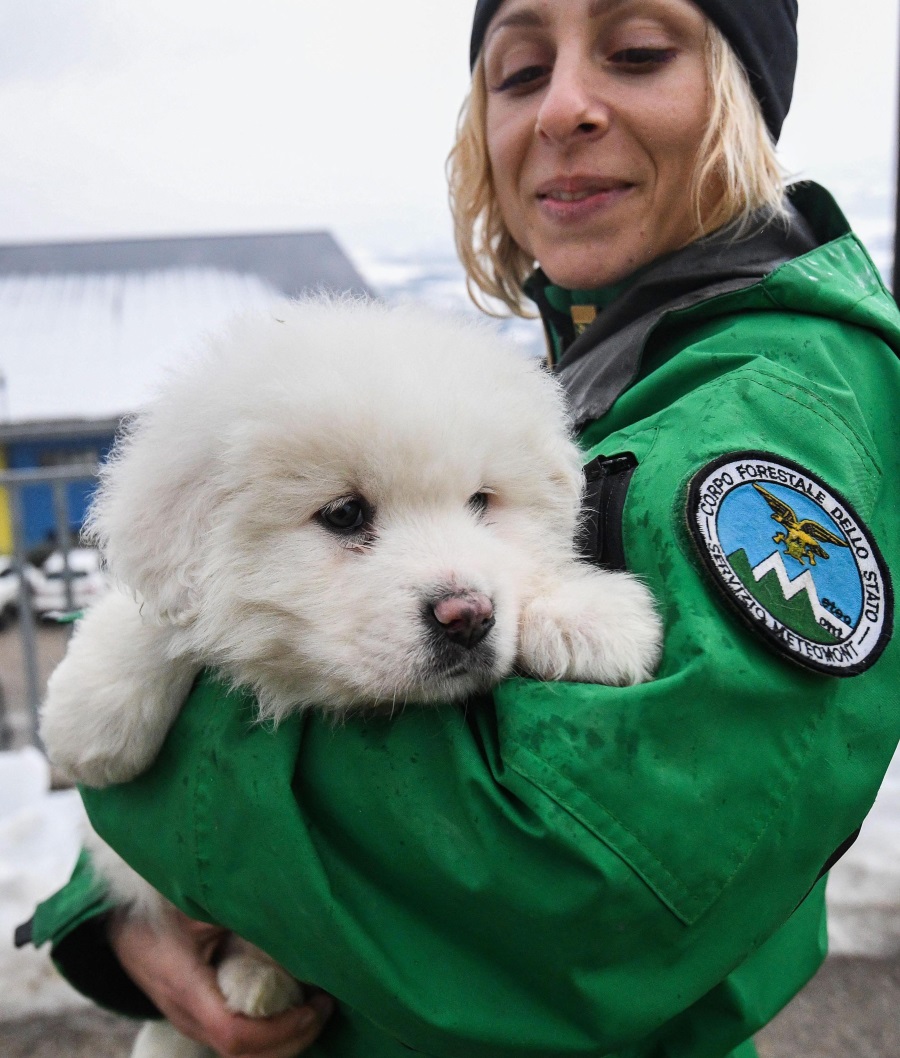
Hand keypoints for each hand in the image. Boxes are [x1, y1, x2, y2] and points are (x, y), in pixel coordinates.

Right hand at [108, 905, 332, 1057]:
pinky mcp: (198, 1015)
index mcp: (186, 987)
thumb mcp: (199, 901)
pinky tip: (293, 1002)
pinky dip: (269, 1029)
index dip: (281, 1030)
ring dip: (283, 1038)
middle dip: (292, 1039)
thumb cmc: (159, 903)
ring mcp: (190, 1019)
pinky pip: (237, 1036)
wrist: (117, 918)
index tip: (316, 1004)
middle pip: (246, 1054)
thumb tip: (294, 916)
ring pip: (242, 1052)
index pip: (236, 1034)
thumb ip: (242, 911)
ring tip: (316, 1005)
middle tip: (326, 1006)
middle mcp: (186, 1014)